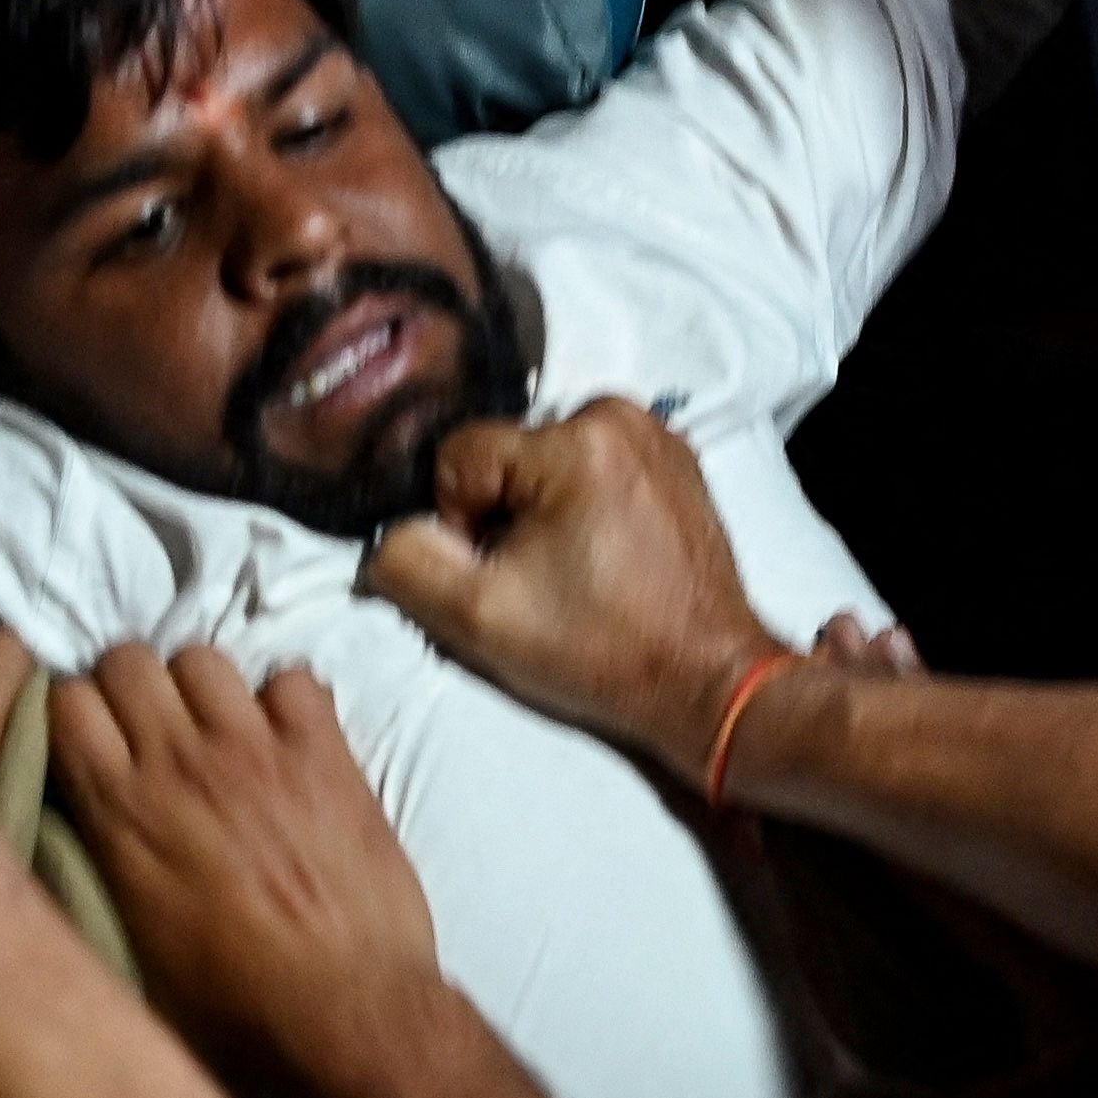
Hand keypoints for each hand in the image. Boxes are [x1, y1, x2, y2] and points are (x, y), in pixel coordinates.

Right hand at [49, 646, 447, 1097]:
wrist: (344, 1008)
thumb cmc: (231, 1004)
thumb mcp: (130, 943)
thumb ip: (99, 866)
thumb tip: (84, 831)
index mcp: (121, 812)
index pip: (66, 702)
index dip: (75, 712)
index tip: (90, 739)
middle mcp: (179, 763)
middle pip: (128, 660)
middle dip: (132, 684)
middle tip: (150, 726)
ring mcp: (256, 750)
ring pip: (204, 658)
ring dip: (202, 686)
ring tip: (216, 727)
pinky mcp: (325, 752)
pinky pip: (294, 679)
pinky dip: (287, 702)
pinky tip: (288, 740)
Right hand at [358, 401, 782, 773]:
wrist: (707, 681)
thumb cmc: (600, 650)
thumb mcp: (480, 618)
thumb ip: (410, 563)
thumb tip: (389, 534)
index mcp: (575, 440)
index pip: (461, 456)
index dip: (460, 522)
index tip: (502, 576)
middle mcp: (621, 416)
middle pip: (507, 456)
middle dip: (504, 514)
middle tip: (540, 580)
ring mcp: (658, 434)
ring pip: (547, 462)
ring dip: (541, 511)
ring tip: (575, 573)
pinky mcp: (678, 460)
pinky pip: (596, 467)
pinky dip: (585, 506)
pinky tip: (606, 559)